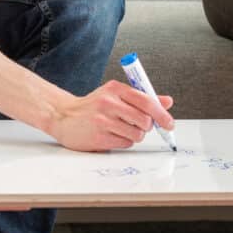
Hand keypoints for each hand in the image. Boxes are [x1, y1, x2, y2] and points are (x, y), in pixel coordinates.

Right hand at [50, 80, 175, 151]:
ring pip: (137, 134)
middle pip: (144, 120)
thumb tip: (167, 102)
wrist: (64, 117)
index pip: (146, 100)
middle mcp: (108, 103)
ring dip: (135, 135)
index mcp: (115, 89)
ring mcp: (103, 121)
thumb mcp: (116, 95)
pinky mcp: (99, 137)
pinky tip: (112, 135)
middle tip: (138, 124)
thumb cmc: (93, 106)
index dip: (161, 114)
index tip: (169, 123)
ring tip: (121, 129)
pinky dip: (124, 142)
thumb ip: (142, 98)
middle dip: (146, 126)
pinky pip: (125, 144)